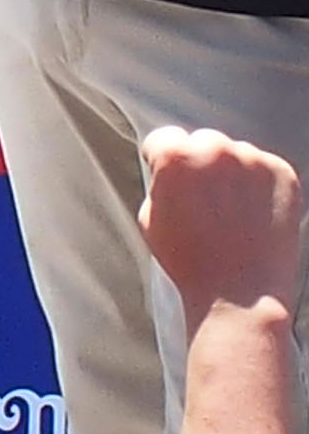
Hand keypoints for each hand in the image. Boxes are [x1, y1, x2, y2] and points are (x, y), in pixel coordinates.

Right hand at [140, 127, 304, 318]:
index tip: (171, 179)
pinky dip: (260, 184)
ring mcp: (253, 161)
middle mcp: (215, 149)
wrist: (240, 296)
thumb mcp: (150, 216)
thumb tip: (173, 169)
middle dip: (201, 163)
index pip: (164, 138)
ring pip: (237, 153)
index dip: (164, 161)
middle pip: (203, 141)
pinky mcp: (284, 175)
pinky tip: (253, 213)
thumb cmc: (189, 260)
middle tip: (204, 198)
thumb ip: (161, 182)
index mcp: (175, 156)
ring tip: (233, 211)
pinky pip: (266, 167)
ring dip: (232, 173)